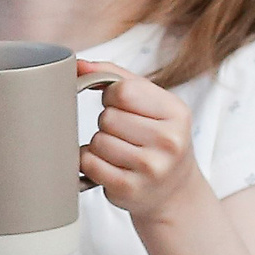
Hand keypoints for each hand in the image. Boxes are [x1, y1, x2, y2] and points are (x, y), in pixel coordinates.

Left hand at [77, 62, 206, 226]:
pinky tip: (109, 166)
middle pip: (108, 117)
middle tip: (124, 134)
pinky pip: (90, 164)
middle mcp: (169, 141)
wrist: (175, 191)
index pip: (122, 90)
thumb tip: (79, 64)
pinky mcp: (130, 190)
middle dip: (107, 123)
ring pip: (97, 141)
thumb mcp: (152, 103)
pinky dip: (91, 162)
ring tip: (119, 152)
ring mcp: (151, 168)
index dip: (110, 96)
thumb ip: (116, 76)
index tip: (119, 105)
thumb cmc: (157, 138)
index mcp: (176, 112)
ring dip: (99, 144)